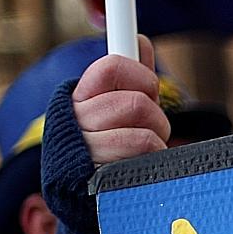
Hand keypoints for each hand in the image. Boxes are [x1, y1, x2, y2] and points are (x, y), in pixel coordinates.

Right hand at [71, 35, 168, 165]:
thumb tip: (140, 42)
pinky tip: (139, 166)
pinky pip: (144, 152)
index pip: (111, 68)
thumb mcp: (114, 106)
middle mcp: (75, 119)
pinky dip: (154, 157)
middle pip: (137, 103)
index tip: (149, 87)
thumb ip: (130, 77)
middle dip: (156, 115)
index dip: (140, 75)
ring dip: (156, 138)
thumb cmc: (105, 143)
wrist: (81, 192)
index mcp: (78, 97)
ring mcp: (85, 148)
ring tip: (145, 148)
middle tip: (150, 126)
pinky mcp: (100, 175)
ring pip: (145, 131)